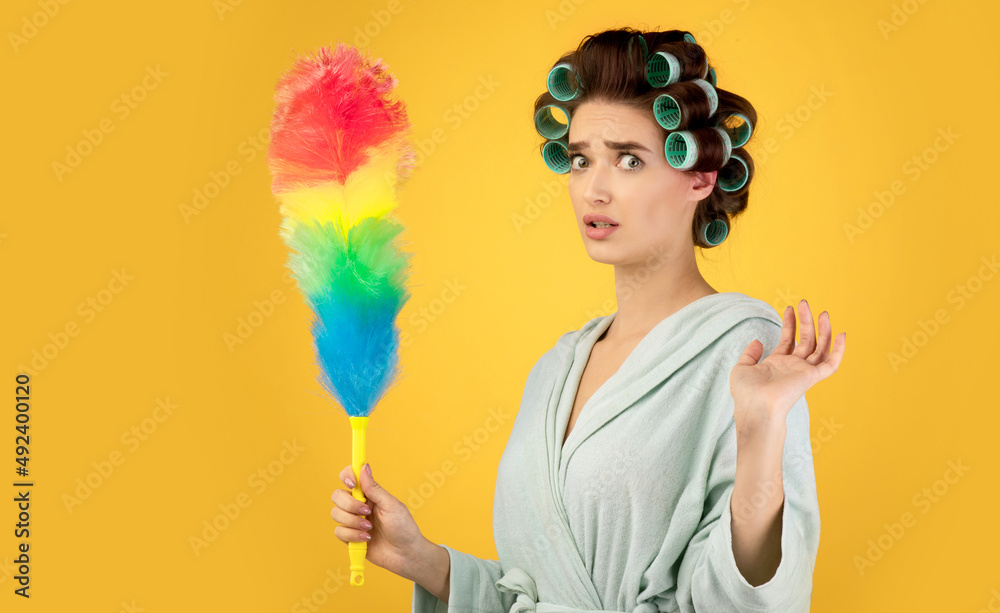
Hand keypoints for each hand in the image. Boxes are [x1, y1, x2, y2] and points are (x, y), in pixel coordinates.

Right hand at [331, 463, 428, 577]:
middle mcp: (358, 505)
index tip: (352, 483)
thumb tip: (364, 466)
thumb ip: (374, 488)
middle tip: (366, 512)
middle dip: (350, 505)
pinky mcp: (350, 537)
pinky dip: (352, 535)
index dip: (347, 476)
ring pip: (336, 513)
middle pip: (337, 495)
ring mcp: (353, 521)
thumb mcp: (391, 505)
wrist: (406, 554)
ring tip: (369, 529)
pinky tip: (367, 539)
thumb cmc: (404, 528)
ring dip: (352, 522)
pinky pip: (339, 532)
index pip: (350, 477)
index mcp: (369, 494)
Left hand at [730, 299, 845, 429]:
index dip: (790, 323)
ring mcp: (803, 372)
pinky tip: (842, 335)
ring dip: (823, 330)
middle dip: (806, 321)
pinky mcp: (812, 377)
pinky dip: (838, 351)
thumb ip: (749, 354)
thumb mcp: (742, 368)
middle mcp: (792, 367)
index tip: (789, 308)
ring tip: (823, 313)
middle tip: (805, 303)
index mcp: (777, 364)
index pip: (788, 340)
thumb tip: (758, 341)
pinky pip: (830, 364)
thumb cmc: (746, 393)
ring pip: (819, 347)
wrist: (755, 407)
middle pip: (805, 340)